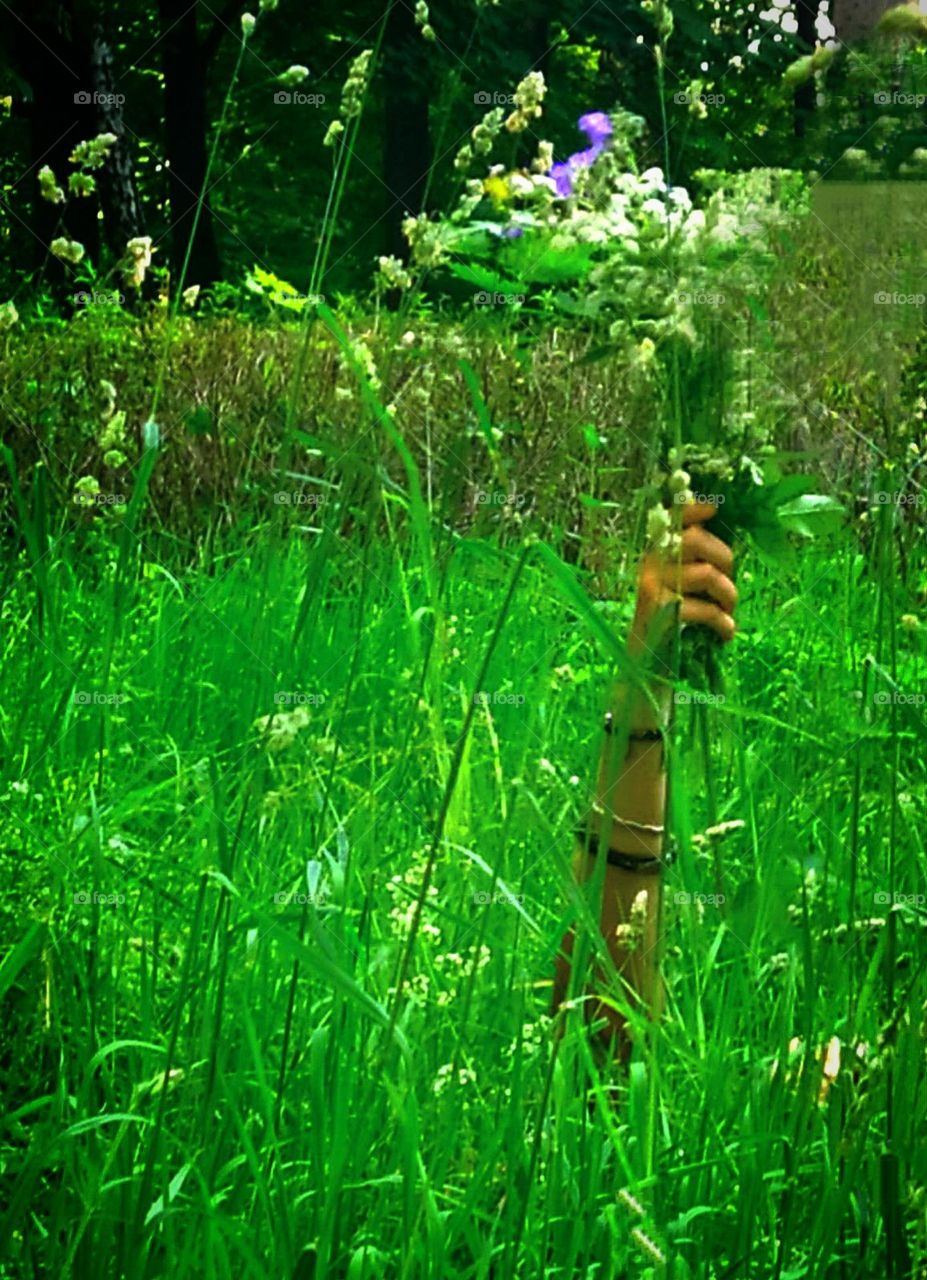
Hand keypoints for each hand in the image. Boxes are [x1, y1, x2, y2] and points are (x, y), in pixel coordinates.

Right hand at [629, 500, 736, 658]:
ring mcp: (653, 586)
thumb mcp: (681, 587)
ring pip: (707, 573)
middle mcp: (650, 564)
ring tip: (729, 614)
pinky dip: (723, 623)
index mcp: (655, 553)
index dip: (694, 508)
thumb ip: (695, 563)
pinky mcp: (662, 612)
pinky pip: (705, 609)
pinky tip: (726, 634)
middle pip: (696, 539)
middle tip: (731, 585)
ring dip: (729, 595)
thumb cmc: (672, 623)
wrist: (647, 664)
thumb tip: (726, 549)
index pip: (672, 519)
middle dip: (725, 559)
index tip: (716, 508)